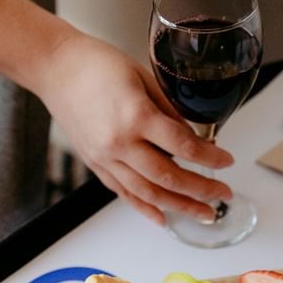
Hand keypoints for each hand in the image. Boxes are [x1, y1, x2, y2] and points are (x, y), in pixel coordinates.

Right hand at [39, 34, 233, 224]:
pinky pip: (123, 192)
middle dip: (201, 190)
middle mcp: (119, 143)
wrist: (55, 68)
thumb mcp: (143, 77)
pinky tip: (163, 218)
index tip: (227, 162)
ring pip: (147, 192)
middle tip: (223, 195)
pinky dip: (145, 208)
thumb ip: (169, 109)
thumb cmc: (96, 64)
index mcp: (136, 116)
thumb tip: (192, 135)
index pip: (183, 146)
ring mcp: (105, 157)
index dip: (210, 158)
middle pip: (168, 177)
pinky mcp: (95, 164)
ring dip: (179, 206)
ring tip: (203, 213)